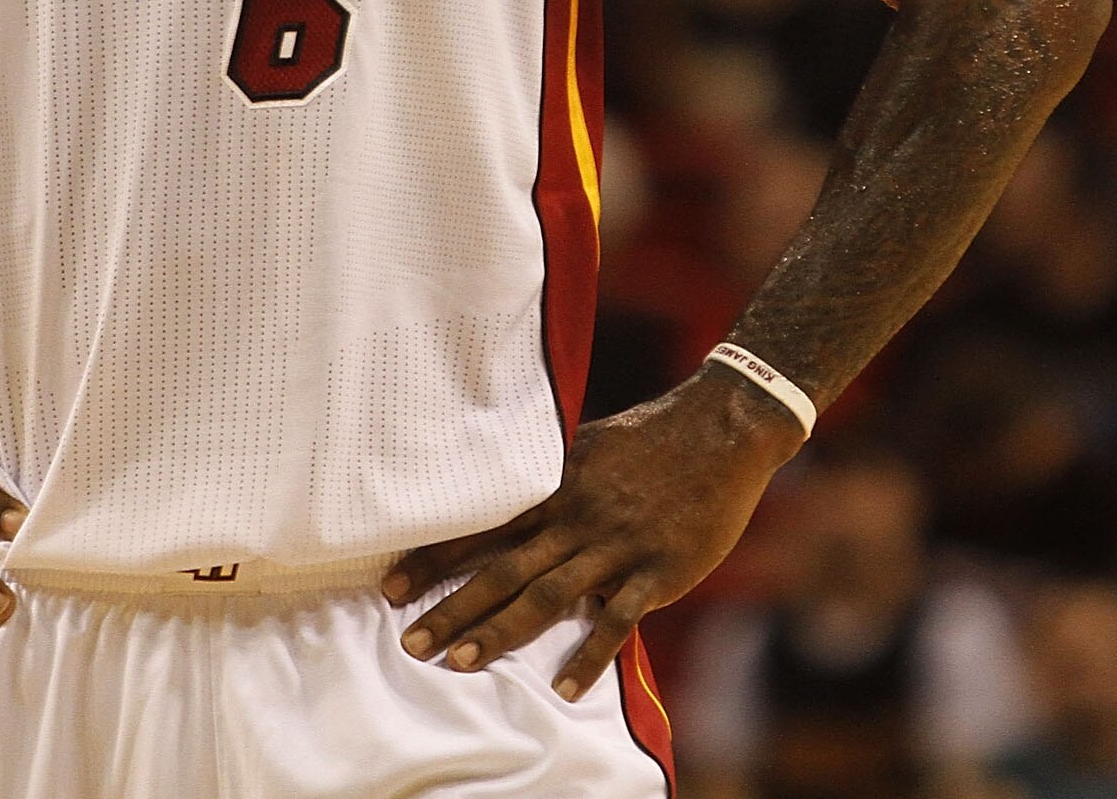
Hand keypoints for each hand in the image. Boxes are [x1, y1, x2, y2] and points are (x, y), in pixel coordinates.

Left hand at [383, 364, 802, 698]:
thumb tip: (509, 492)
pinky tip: (563, 688)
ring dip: (500, 630)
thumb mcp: (589, 442)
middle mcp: (578, 517)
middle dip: (453, 607)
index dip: (435, 558)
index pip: (483, 526)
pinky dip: (588, 656)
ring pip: (547, 596)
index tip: (392, 586)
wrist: (724, 429)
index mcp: (557, 484)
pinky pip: (617, 621)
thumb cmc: (654, 434)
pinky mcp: (658, 572)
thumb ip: (551, 475)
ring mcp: (617, 547)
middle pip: (504, 569)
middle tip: (412, 642)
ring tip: (461, 663)